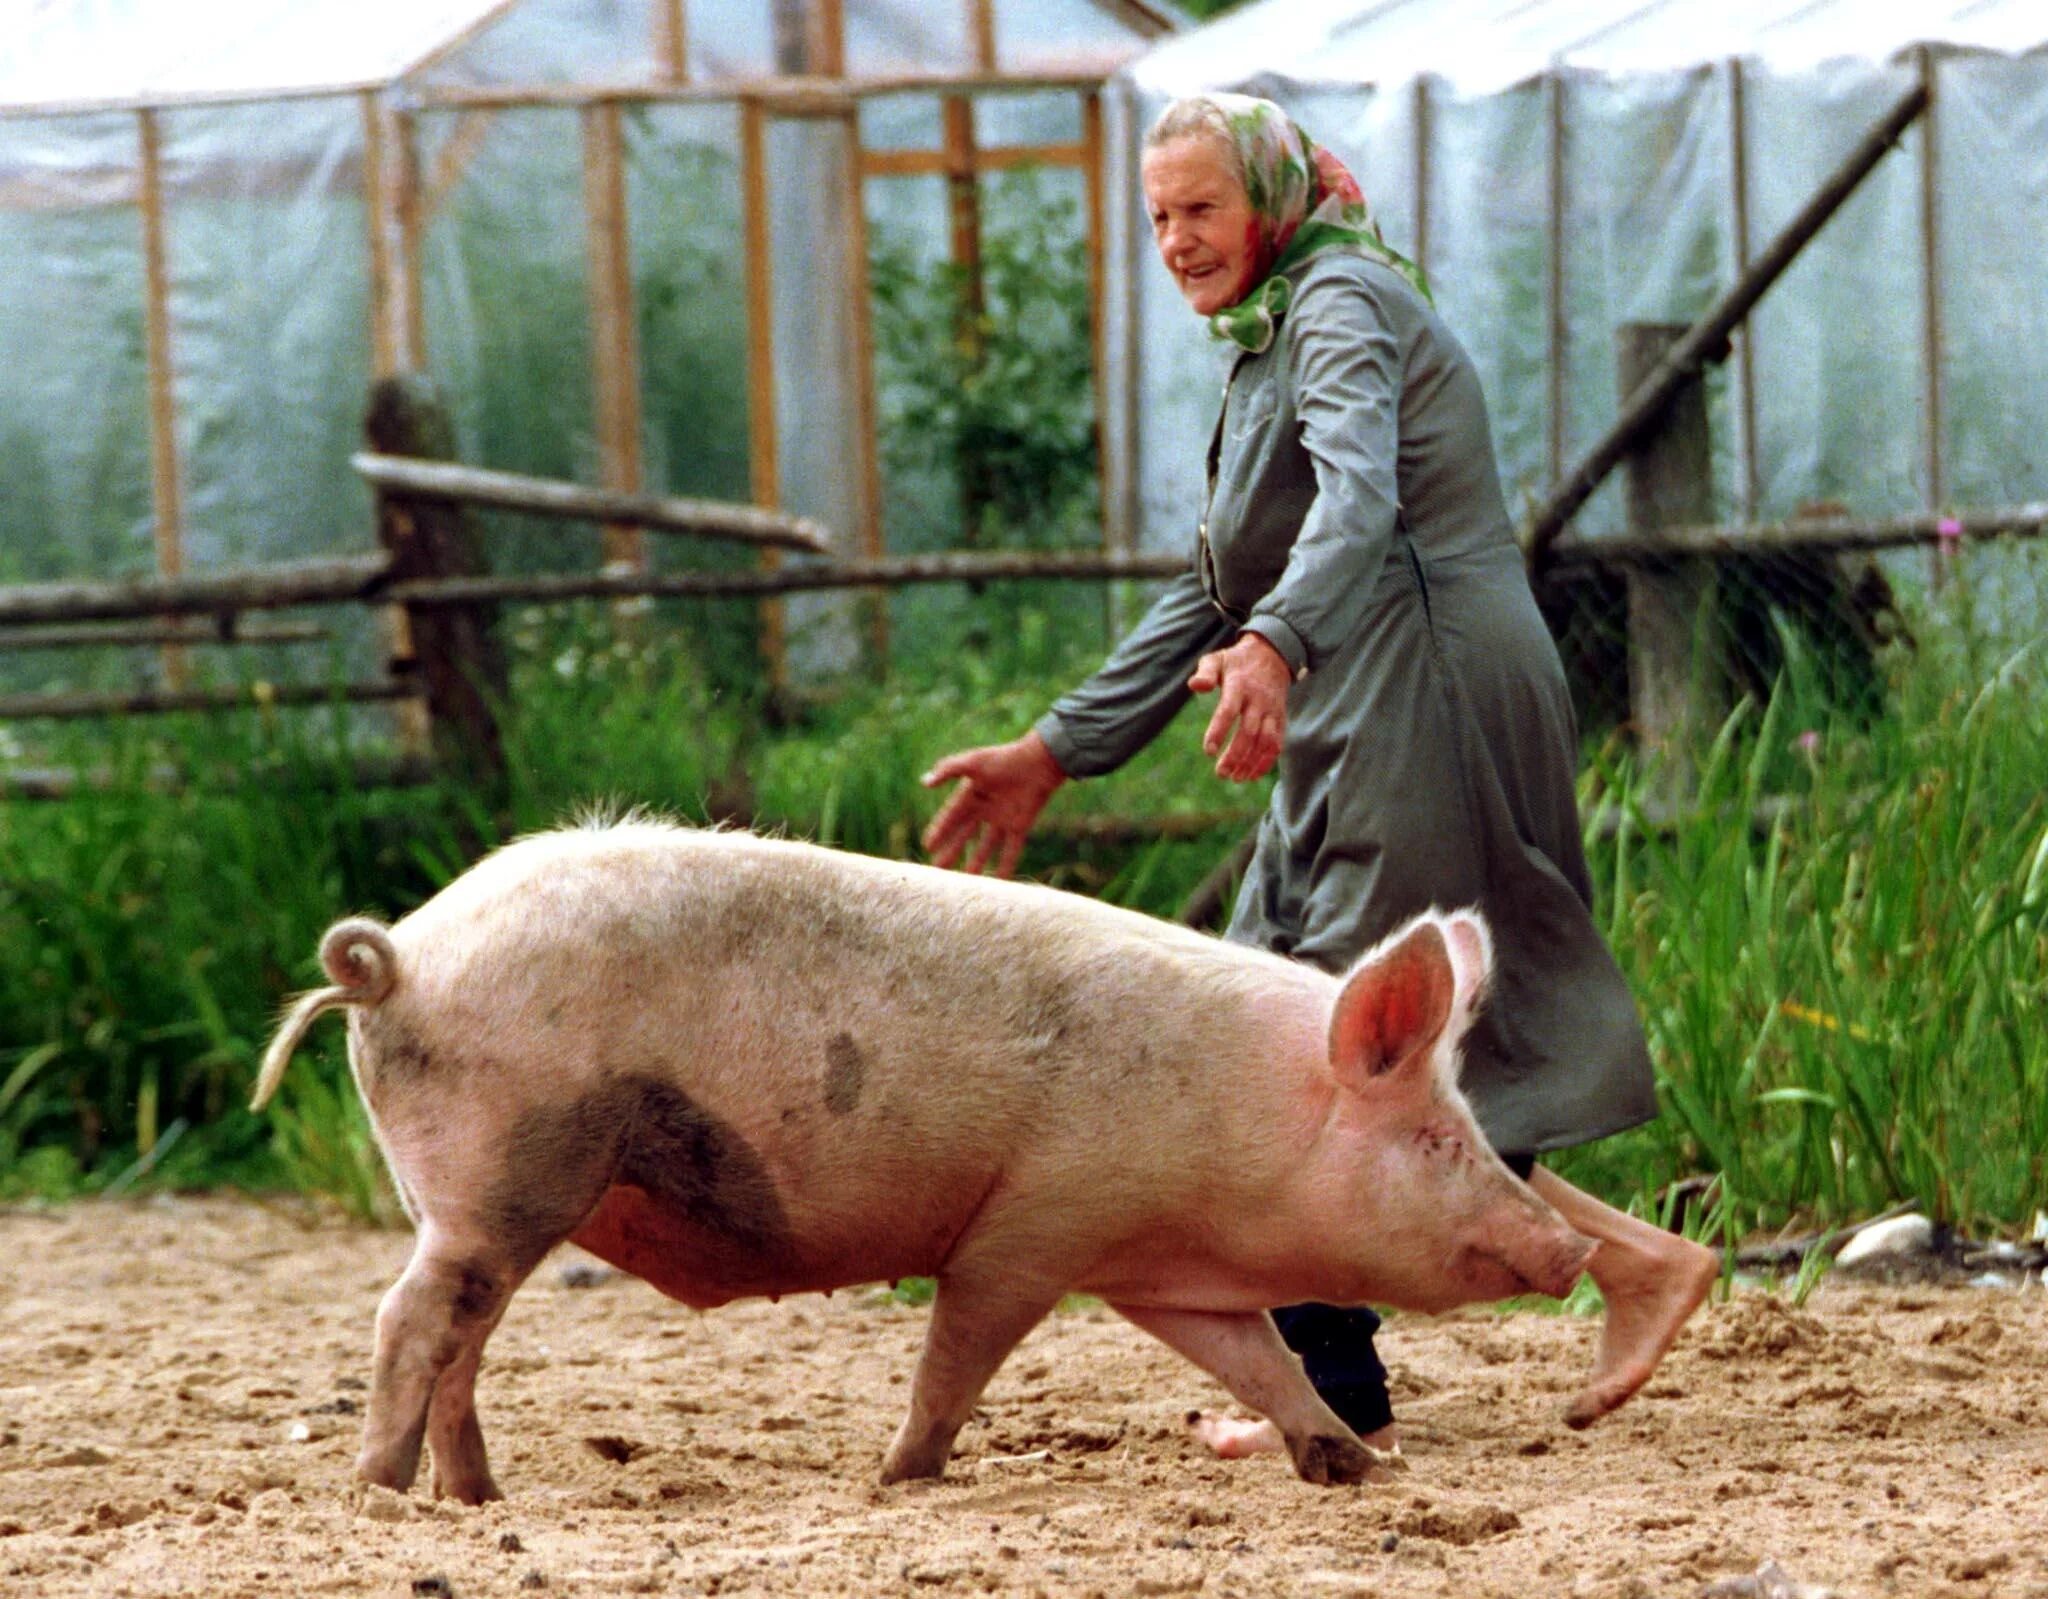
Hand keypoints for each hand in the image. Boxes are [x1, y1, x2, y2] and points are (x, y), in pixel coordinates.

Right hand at [920, 732, 1068, 877]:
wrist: (1039, 762)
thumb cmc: (1004, 759)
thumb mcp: (973, 762)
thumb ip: (948, 770)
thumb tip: (924, 782)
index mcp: (971, 794)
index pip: (951, 816)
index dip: (939, 831)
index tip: (928, 846)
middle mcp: (985, 809)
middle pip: (965, 834)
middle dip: (952, 850)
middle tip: (938, 869)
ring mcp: (1002, 819)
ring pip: (986, 846)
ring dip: (976, 862)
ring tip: (965, 880)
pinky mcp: (1020, 826)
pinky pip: (1011, 850)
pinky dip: (1005, 865)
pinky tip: (999, 880)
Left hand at [1188, 633, 1291, 782]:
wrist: (1272, 655)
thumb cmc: (1236, 662)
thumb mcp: (1217, 659)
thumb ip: (1205, 673)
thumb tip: (1195, 686)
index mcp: (1239, 686)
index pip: (1228, 711)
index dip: (1219, 731)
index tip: (1208, 751)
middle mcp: (1258, 700)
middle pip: (1249, 732)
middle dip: (1236, 755)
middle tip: (1221, 773)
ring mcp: (1271, 711)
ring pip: (1265, 741)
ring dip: (1252, 762)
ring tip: (1236, 778)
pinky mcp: (1280, 719)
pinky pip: (1277, 743)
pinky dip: (1267, 761)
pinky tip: (1252, 774)